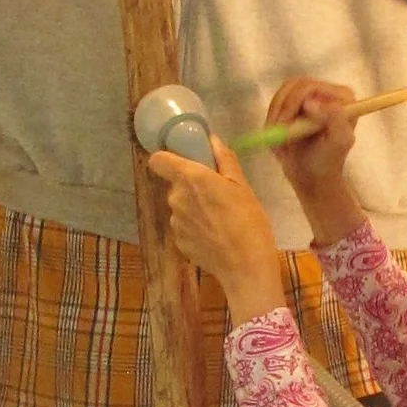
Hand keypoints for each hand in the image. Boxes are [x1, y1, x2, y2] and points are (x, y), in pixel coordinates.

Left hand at [146, 138, 285, 323]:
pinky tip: (215, 236)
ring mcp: (175, 223)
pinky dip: (196, 228)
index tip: (184, 162)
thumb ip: (224, 159)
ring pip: (181, 207)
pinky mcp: (178, 243)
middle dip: (191, 187)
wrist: (246, 266)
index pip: (158, 160)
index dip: (168, 159)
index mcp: (190, 178)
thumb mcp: (242, 186)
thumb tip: (212, 140)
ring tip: (220, 219)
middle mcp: (176, 198)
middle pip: (175, 185)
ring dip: (194, 209)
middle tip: (217, 195)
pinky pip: (184, 227)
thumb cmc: (249, 221)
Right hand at [265, 78, 364, 245]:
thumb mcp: (338, 142)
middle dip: (281, 110)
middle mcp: (327, 93)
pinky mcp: (295, 105)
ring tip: (279, 141)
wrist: (312, 177)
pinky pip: (276, 104)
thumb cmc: (327, 162)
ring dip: (275, 117)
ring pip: (282, 94)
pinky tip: (280, 138)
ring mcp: (310, 98)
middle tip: (276, 132)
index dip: (293, 103)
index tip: (285, 125)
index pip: (310, 87)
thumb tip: (311, 103)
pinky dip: (272, 121)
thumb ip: (334, 118)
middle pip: (293, 86)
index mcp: (342, 98)